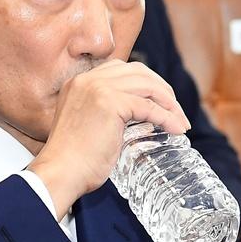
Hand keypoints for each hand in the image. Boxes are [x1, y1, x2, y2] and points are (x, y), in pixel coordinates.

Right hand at [28, 60, 189, 219]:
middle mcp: (87, 80)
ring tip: (180, 121)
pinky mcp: (110, 103)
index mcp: (79, 82)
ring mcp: (98, 89)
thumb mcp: (86, 124)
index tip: (159, 100)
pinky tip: (176, 129)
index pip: (120, 69)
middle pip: (138, 71)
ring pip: (147, 86)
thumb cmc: (72, 160)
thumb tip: (133, 116)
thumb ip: (104, 112)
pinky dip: (167, 117)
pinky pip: (149, 107)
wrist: (60, 173)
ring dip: (170, 103)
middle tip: (175, 109)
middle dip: (162, 89)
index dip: (145, 81)